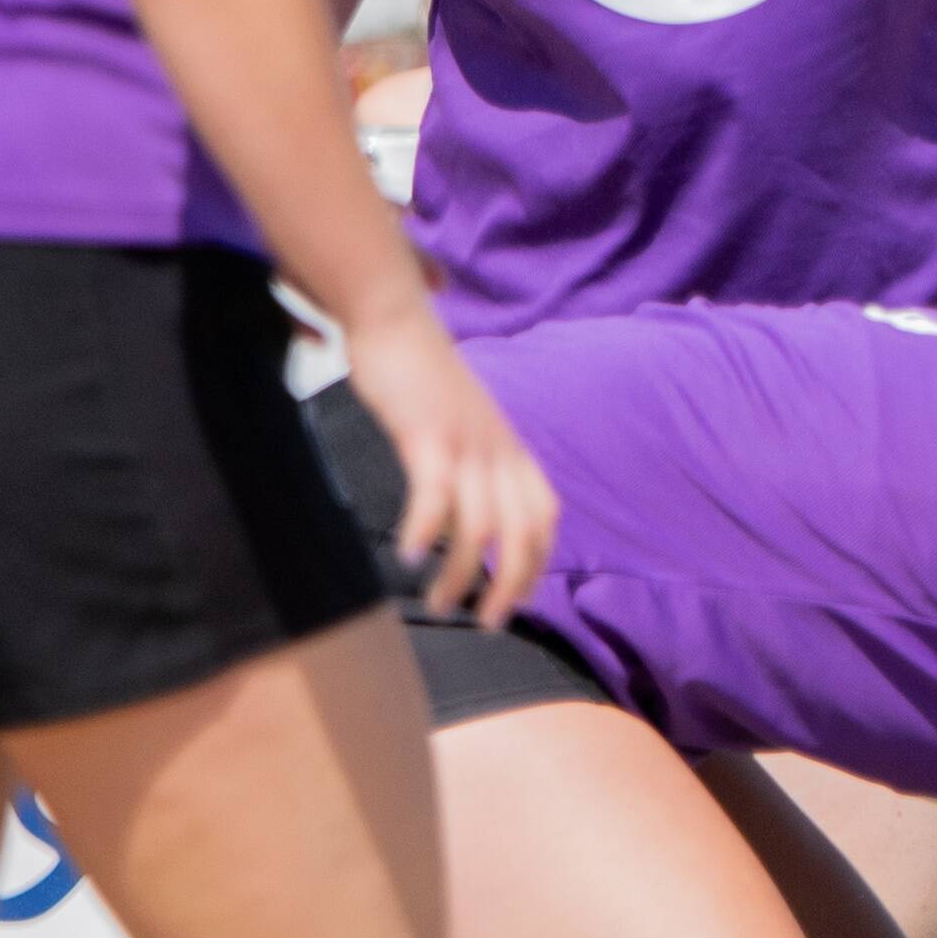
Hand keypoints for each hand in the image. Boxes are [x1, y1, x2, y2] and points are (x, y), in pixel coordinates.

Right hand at [341, 306, 554, 627]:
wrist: (392, 315)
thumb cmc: (418, 372)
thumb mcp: (460, 420)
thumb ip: (471, 456)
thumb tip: (464, 498)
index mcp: (509, 447)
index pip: (544, 516)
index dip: (537, 562)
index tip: (516, 598)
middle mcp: (497, 448)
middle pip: (524, 532)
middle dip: (510, 585)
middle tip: (487, 623)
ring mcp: (465, 441)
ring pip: (480, 525)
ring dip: (463, 574)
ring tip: (440, 605)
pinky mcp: (427, 433)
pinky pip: (436, 492)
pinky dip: (427, 529)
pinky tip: (410, 557)